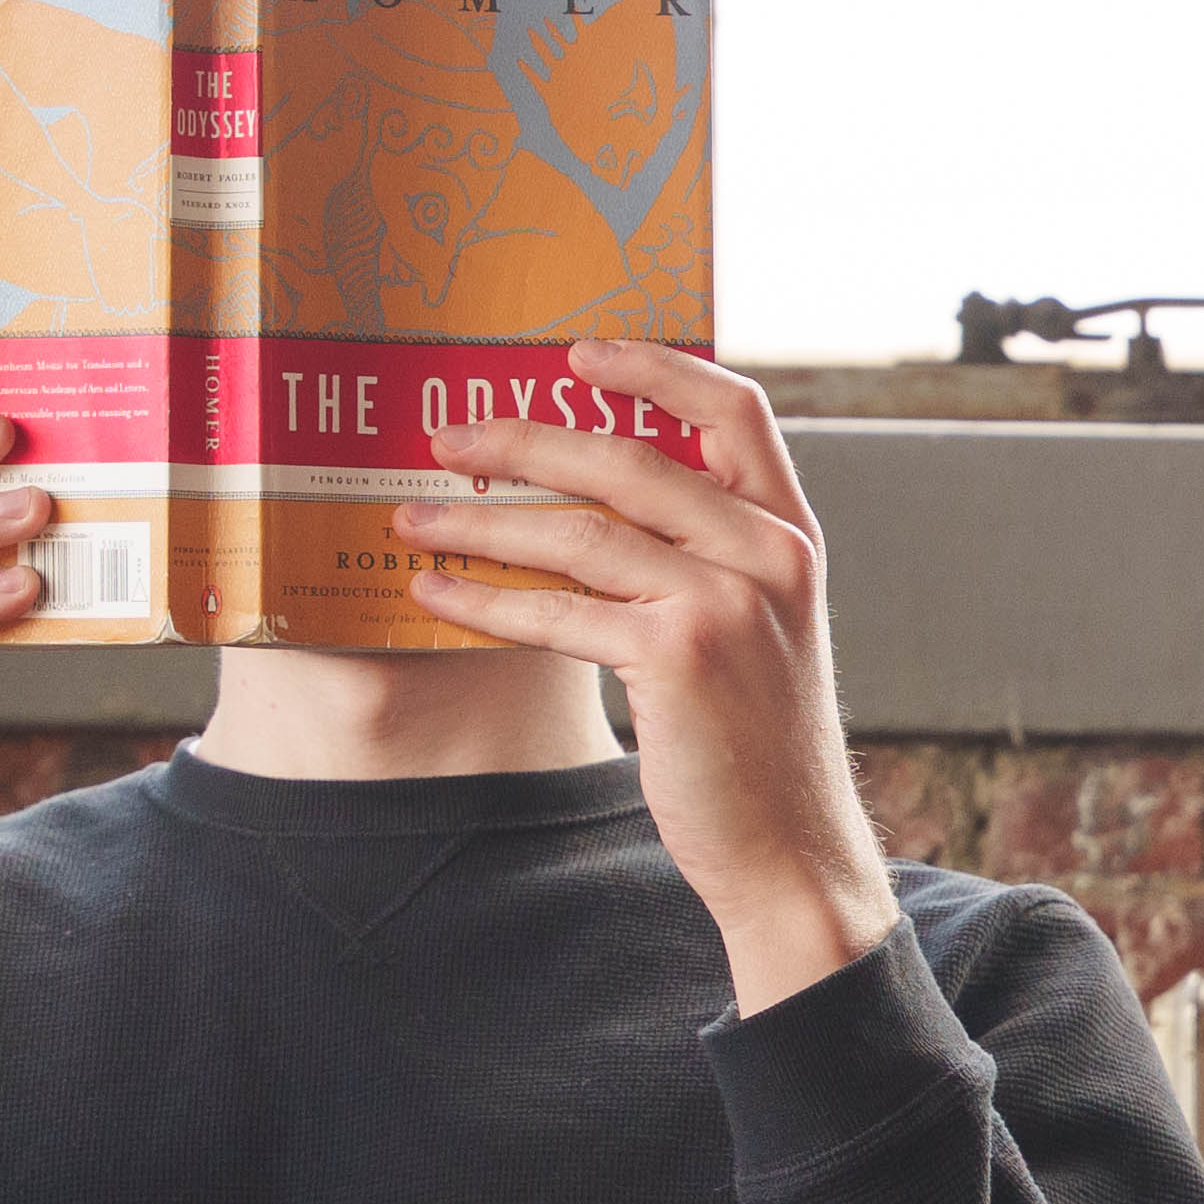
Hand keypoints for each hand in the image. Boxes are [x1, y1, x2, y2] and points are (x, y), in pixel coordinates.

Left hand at [401, 336, 896, 1014]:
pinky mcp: (680, 657)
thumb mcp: (762, 630)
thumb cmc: (757, 745)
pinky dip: (486, 599)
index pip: (734, 411)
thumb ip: (710, 559)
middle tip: (446, 437)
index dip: (653, 368)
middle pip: (628, 459)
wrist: (791, 849)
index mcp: (791, 534)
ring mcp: (728, 602)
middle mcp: (769, 554)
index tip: (575, 354)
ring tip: (412, 516)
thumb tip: (601, 505)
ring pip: (579, 530)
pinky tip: (436, 591)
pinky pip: (559, 610)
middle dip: (522, 438)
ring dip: (482, 520)